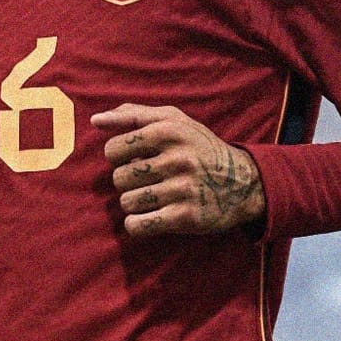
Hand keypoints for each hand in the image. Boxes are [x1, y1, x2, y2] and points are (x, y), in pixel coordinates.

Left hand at [95, 104, 265, 238]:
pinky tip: (149, 217)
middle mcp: (178, 159)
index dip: (118, 156)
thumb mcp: (174, 120)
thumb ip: (134, 115)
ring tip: (153, 196)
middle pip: (120, 178)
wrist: (245, 182)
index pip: (114, 149)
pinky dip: (137, 224)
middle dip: (128, 181)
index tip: (135, 158)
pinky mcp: (186, 217)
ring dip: (134, 203)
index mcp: (170, 131)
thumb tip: (96, 121)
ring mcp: (183, 189)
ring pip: (128, 202)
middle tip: (147, 179)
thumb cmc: (199, 147)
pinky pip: (139, 225)